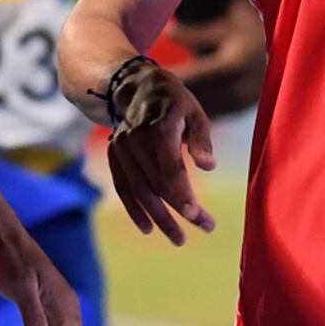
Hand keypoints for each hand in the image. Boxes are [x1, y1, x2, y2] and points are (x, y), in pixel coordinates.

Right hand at [105, 62, 217, 244]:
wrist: (135, 87)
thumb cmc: (175, 102)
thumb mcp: (195, 113)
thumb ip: (202, 140)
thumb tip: (209, 167)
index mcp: (158, 128)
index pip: (169, 168)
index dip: (182, 193)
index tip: (195, 215)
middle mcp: (135, 140)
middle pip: (157, 184)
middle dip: (179, 211)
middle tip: (204, 228)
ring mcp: (122, 149)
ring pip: (140, 191)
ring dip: (159, 218)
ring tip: (179, 239)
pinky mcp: (115, 156)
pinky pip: (123, 187)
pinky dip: (134, 209)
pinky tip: (148, 229)